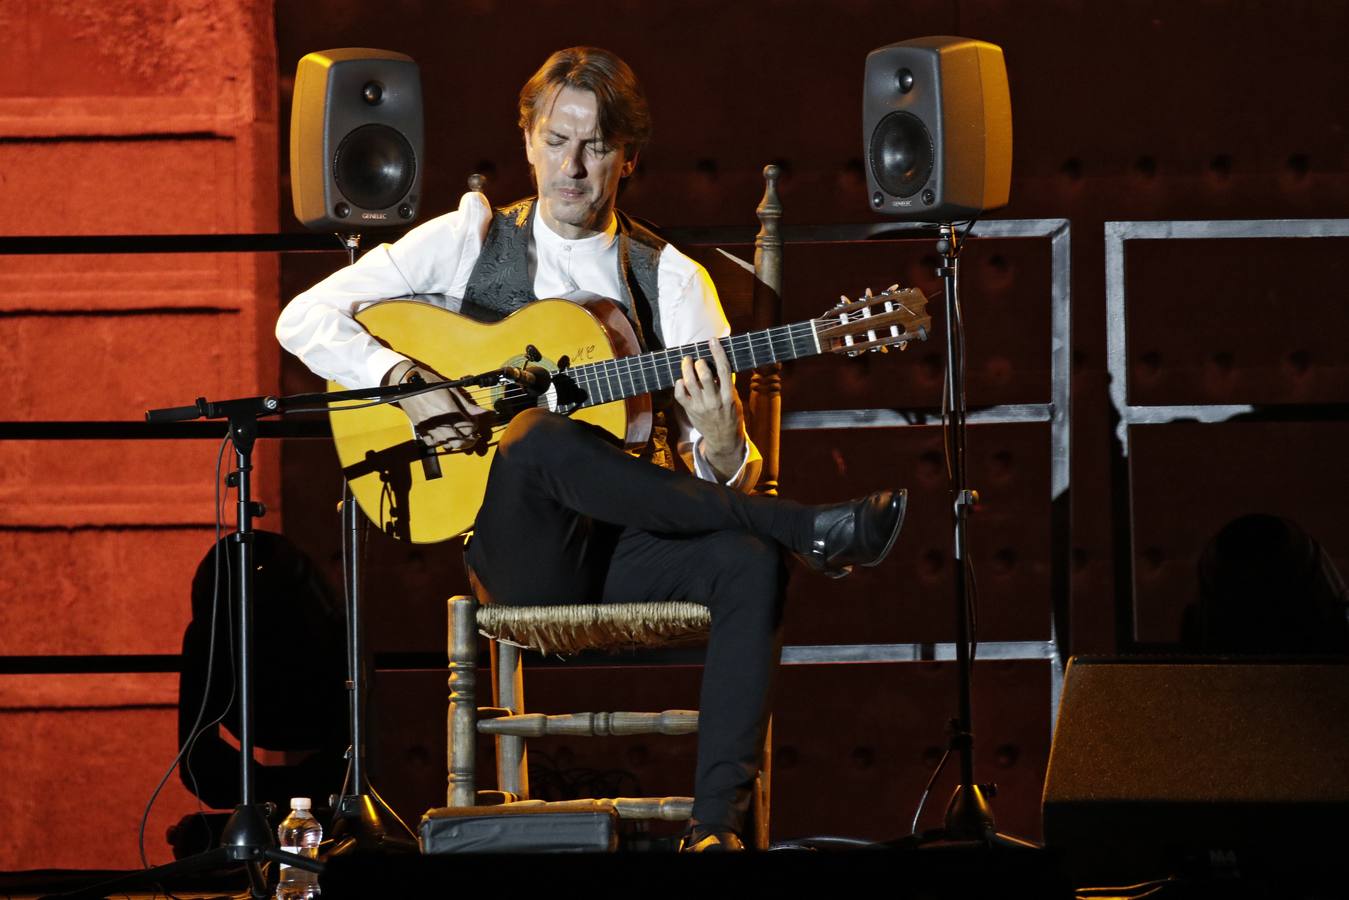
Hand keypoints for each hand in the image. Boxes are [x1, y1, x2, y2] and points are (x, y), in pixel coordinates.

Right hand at [383, 360, 488, 451]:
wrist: (406, 383)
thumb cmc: (430, 383)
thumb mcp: (451, 390)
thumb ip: (467, 405)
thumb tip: (483, 412)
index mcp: (451, 411)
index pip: (469, 428)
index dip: (475, 427)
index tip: (474, 422)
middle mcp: (441, 422)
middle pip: (460, 443)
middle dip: (469, 441)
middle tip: (471, 436)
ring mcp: (430, 428)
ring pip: (447, 445)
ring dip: (455, 442)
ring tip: (457, 434)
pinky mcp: (420, 430)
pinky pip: (432, 444)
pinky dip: (439, 442)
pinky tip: (442, 434)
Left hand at [673, 335, 745, 479]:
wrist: (724, 439)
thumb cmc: (731, 415)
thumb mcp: (734, 399)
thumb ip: (727, 383)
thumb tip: (718, 361)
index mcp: (729, 395)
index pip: (724, 369)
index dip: (718, 352)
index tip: (713, 340)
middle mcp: (715, 400)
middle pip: (704, 375)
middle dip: (699, 362)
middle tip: (697, 360)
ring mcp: (701, 406)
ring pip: (690, 382)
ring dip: (686, 368)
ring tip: (687, 361)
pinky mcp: (690, 411)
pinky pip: (680, 394)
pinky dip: (679, 384)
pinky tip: (681, 380)